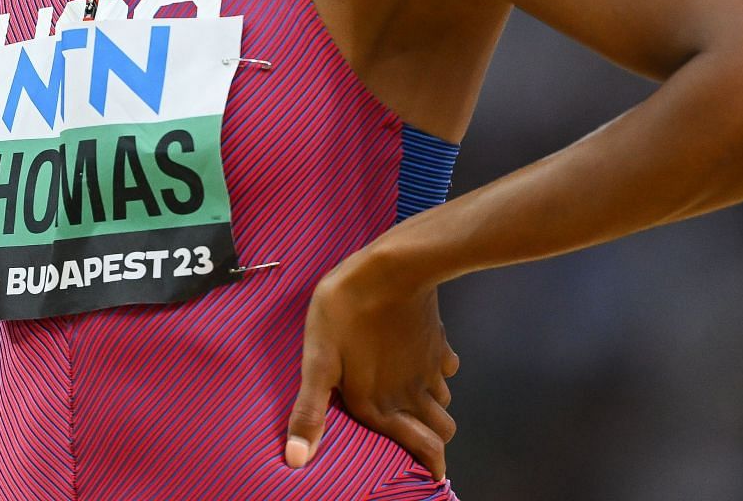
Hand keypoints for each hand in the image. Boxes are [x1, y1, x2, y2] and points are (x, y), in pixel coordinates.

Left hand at [284, 246, 459, 480]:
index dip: (432, 465)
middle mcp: (412, 393)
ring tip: (416, 402)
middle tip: (422, 438)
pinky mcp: (438, 341)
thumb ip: (310, 411)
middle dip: (435, 440)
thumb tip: (296, 461)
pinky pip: (446, 368)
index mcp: (381, 405)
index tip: (433, 475)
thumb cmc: (346, 312)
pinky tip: (422, 361)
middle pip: (442, 430)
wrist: (392, 268)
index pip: (424, 449)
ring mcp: (429, 366)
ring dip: (434, 406)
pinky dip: (439, 372)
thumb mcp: (318, 360)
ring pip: (445, 400)